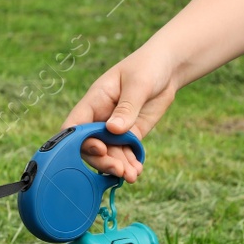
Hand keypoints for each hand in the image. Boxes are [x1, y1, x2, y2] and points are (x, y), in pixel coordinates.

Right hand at [61, 49, 177, 181]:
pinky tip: (136, 171)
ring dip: (118, 167)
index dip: (80, 141)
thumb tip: (113, 129)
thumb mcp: (138, 84)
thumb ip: (126, 107)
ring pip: (109, 154)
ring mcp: (114, 129)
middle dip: (103, 160)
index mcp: (94, 101)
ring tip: (131, 176)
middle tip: (118, 170)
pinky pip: (125, 154)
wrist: (168, 69)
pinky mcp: (130, 135)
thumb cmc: (148, 67)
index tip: (100, 149)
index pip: (75, 125)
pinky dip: (129, 164)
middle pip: (90, 146)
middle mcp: (100, 118)